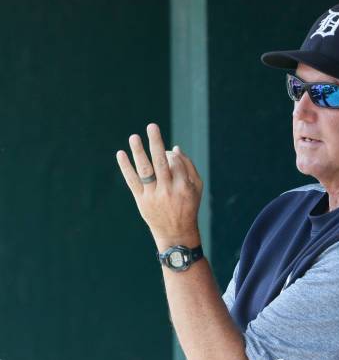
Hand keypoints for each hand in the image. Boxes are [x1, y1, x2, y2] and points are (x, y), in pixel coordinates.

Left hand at [116, 123, 202, 246]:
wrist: (176, 233)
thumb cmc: (188, 207)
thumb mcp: (197, 189)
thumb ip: (189, 167)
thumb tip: (174, 148)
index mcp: (184, 187)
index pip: (176, 162)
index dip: (172, 154)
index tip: (169, 153)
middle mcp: (169, 190)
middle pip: (162, 162)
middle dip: (156, 143)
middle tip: (152, 126)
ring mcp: (154, 196)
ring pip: (146, 170)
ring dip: (139, 152)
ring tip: (134, 137)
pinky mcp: (141, 201)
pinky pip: (132, 181)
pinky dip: (126, 167)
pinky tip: (121, 154)